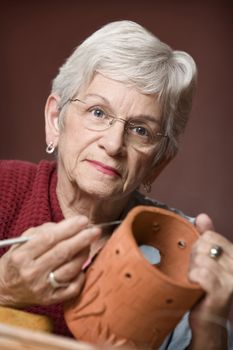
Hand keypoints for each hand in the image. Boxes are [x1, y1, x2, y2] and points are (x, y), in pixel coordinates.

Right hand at [0, 215, 100, 306]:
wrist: (5, 290)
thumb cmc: (18, 261)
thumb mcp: (23, 242)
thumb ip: (44, 231)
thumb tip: (70, 225)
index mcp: (22, 256)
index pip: (50, 238)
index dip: (69, 228)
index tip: (83, 220)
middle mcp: (32, 273)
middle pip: (63, 252)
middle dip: (83, 239)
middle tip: (95, 230)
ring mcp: (42, 288)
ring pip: (71, 268)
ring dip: (84, 254)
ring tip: (89, 244)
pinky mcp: (51, 300)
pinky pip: (73, 287)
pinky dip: (81, 274)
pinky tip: (81, 265)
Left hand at [187, 214, 232, 348]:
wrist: (207, 319)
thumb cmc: (204, 287)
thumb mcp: (206, 258)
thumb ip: (206, 236)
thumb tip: (203, 216)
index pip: (208, 235)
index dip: (197, 247)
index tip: (198, 261)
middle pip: (203, 245)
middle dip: (193, 258)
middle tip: (196, 273)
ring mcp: (232, 278)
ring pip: (200, 259)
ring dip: (191, 270)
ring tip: (195, 281)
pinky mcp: (223, 292)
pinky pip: (200, 273)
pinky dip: (192, 279)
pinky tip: (194, 287)